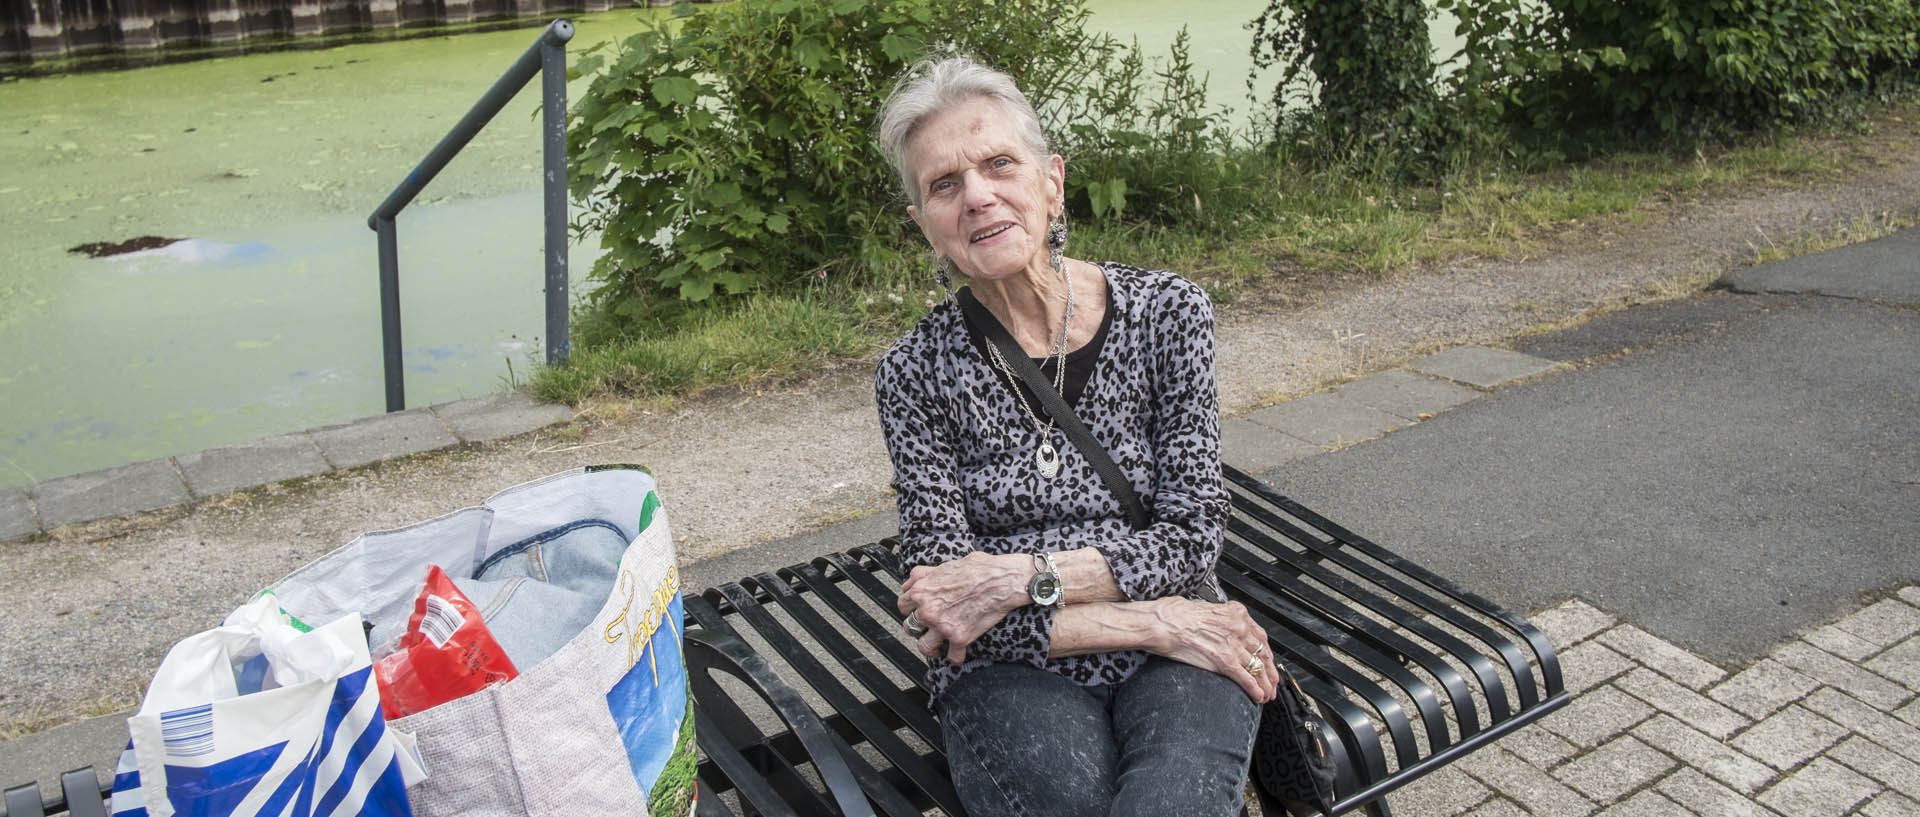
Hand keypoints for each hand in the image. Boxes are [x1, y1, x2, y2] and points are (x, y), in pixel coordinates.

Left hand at [897, 552, 1029, 664]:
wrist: (1002, 580)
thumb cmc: (978, 568)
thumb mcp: (944, 565)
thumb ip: (924, 574)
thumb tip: (911, 582)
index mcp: (922, 591)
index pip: (902, 605)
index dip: (911, 608)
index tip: (918, 610)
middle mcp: (928, 611)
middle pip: (910, 627)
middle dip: (919, 627)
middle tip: (929, 626)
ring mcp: (943, 626)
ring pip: (924, 646)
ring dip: (931, 646)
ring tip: (938, 645)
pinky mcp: (960, 638)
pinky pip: (952, 657)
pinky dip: (955, 657)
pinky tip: (958, 653)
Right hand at [1150, 598, 1277, 703]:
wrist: (1162, 624)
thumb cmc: (1175, 614)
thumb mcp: (1205, 607)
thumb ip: (1220, 618)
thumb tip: (1221, 626)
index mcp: (1235, 613)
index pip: (1260, 636)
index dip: (1266, 652)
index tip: (1267, 661)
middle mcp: (1239, 628)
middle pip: (1262, 653)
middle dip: (1270, 671)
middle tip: (1273, 682)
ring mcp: (1233, 645)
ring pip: (1258, 668)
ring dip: (1265, 684)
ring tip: (1268, 694)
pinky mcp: (1225, 661)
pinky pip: (1246, 678)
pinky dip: (1255, 690)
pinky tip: (1258, 697)